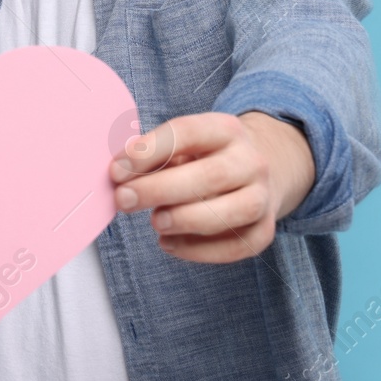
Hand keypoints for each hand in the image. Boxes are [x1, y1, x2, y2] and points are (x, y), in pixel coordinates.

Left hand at [109, 110, 314, 262]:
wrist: (257, 170)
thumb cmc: (205, 158)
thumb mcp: (182, 145)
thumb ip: (153, 156)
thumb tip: (120, 172)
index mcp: (225, 129)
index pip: (187, 133)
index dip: (149, 151)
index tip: (117, 169)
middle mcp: (250, 161)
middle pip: (211, 175)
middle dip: (160, 190)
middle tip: (124, 200)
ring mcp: (263, 197)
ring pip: (232, 212)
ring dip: (186, 219)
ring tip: (155, 222)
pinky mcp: (264, 231)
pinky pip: (236, 246)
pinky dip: (200, 250)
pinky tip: (170, 243)